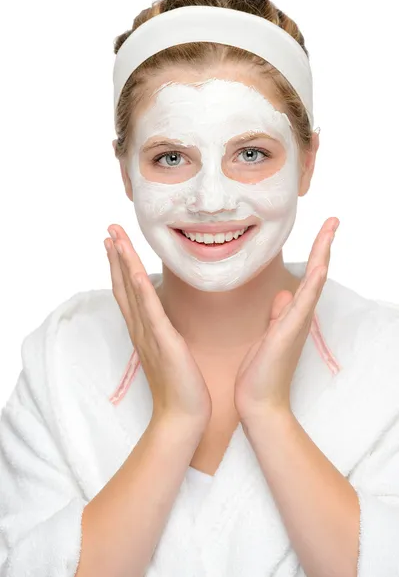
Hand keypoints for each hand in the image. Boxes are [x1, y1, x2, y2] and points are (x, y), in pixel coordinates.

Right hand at [104, 224, 211, 426]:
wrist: (182, 415)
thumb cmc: (180, 384)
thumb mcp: (170, 350)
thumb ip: (163, 330)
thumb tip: (164, 316)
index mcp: (144, 329)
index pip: (127, 291)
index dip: (120, 265)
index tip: (114, 242)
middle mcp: (141, 329)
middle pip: (123, 285)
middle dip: (117, 256)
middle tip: (109, 230)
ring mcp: (150, 335)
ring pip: (132, 292)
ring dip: (123, 264)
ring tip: (115, 239)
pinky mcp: (164, 343)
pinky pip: (151, 313)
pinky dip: (141, 291)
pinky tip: (135, 271)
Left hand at [234, 217, 338, 423]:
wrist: (259, 402)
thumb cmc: (260, 371)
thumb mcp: (268, 336)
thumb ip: (278, 315)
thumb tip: (284, 295)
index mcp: (291, 315)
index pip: (306, 278)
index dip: (314, 254)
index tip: (321, 231)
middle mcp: (298, 316)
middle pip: (316, 274)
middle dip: (323, 246)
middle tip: (333, 221)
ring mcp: (296, 324)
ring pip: (313, 283)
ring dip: (322, 255)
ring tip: (330, 230)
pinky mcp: (288, 333)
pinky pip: (303, 304)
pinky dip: (313, 285)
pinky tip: (320, 266)